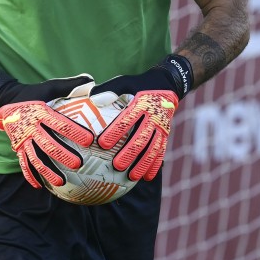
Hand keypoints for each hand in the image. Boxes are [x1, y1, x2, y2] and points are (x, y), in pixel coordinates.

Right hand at [0, 67, 94, 188]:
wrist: (4, 101)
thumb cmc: (33, 94)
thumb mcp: (50, 86)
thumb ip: (70, 85)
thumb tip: (92, 80)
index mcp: (41, 112)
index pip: (59, 123)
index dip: (74, 131)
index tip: (89, 140)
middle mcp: (31, 128)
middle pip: (48, 144)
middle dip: (63, 155)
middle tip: (79, 164)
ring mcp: (23, 140)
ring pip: (35, 158)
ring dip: (47, 171)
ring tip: (61, 182)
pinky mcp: (17, 147)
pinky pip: (23, 163)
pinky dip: (30, 175)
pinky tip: (39, 186)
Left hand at [92, 55, 192, 180]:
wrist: (168, 84)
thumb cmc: (139, 85)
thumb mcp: (126, 82)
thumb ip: (110, 89)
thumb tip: (91, 98)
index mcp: (141, 103)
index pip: (128, 119)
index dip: (116, 131)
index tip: (103, 144)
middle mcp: (153, 117)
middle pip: (141, 137)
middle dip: (130, 152)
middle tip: (117, 165)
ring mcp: (162, 127)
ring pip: (153, 147)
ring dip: (143, 163)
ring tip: (131, 176)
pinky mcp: (166, 134)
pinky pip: (161, 151)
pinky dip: (155, 164)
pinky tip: (147, 177)